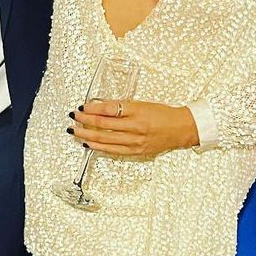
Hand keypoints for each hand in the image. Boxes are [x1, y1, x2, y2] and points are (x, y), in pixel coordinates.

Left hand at [69, 98, 197, 158]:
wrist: (180, 129)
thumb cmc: (162, 114)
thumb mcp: (142, 104)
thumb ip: (122, 107)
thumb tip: (99, 107)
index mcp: (138, 111)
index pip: (109, 109)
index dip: (93, 108)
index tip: (82, 106)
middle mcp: (136, 127)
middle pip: (104, 125)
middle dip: (85, 121)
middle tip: (74, 117)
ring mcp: (135, 141)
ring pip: (105, 139)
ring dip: (87, 134)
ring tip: (75, 131)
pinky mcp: (136, 151)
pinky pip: (113, 150)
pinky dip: (98, 146)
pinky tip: (88, 143)